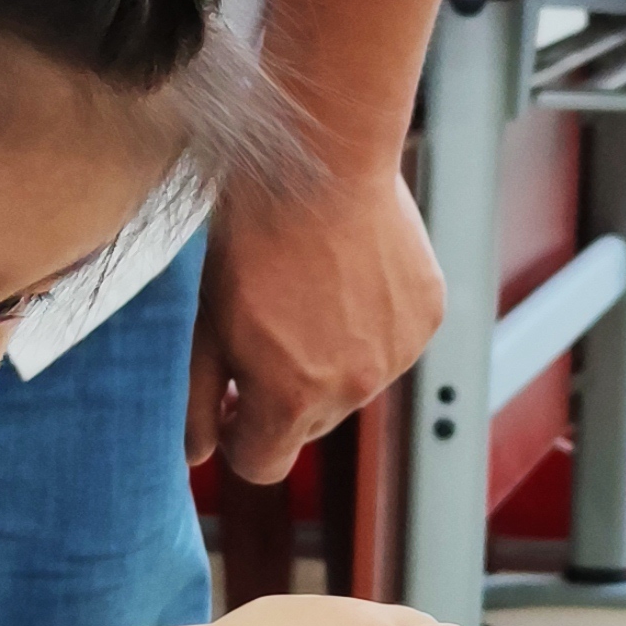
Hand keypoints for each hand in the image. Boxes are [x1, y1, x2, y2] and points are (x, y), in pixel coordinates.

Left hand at [190, 154, 443, 486]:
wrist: (323, 159)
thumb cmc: (253, 237)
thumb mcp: (207, 319)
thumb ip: (198, 396)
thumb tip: (198, 455)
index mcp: (291, 399)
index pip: (263, 465)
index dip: (240, 436)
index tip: (232, 399)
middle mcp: (352, 389)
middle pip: (309, 425)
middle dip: (284, 394)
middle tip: (266, 331)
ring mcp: (397, 355)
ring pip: (354, 384)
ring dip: (331, 359)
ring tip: (311, 292)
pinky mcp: (427, 318)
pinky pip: (393, 344)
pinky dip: (372, 325)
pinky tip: (350, 276)